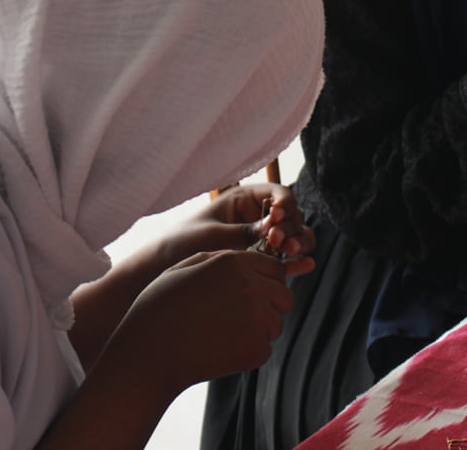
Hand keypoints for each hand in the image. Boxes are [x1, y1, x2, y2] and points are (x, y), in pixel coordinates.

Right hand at [105, 250, 293, 394]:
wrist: (146, 354)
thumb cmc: (158, 309)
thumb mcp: (183, 268)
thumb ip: (220, 259)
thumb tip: (245, 258)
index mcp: (234, 263)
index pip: (276, 268)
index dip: (267, 282)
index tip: (252, 296)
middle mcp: (252, 286)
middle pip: (284, 297)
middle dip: (270, 307)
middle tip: (242, 319)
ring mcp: (257, 318)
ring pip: (276, 325)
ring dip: (259, 331)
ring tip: (225, 336)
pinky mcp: (255, 349)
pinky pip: (264, 350)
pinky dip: (248, 354)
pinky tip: (221, 353)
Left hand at [151, 182, 315, 278]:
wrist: (161, 272)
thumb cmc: (180, 244)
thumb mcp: (211, 235)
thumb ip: (244, 232)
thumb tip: (277, 230)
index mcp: (244, 200)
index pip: (278, 194)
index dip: (284, 203)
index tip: (277, 216)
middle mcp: (257, 217)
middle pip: (292, 216)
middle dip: (291, 225)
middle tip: (277, 240)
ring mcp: (262, 241)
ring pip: (295, 236)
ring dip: (298, 242)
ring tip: (288, 251)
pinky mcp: (263, 263)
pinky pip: (286, 260)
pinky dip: (298, 261)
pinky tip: (305, 265)